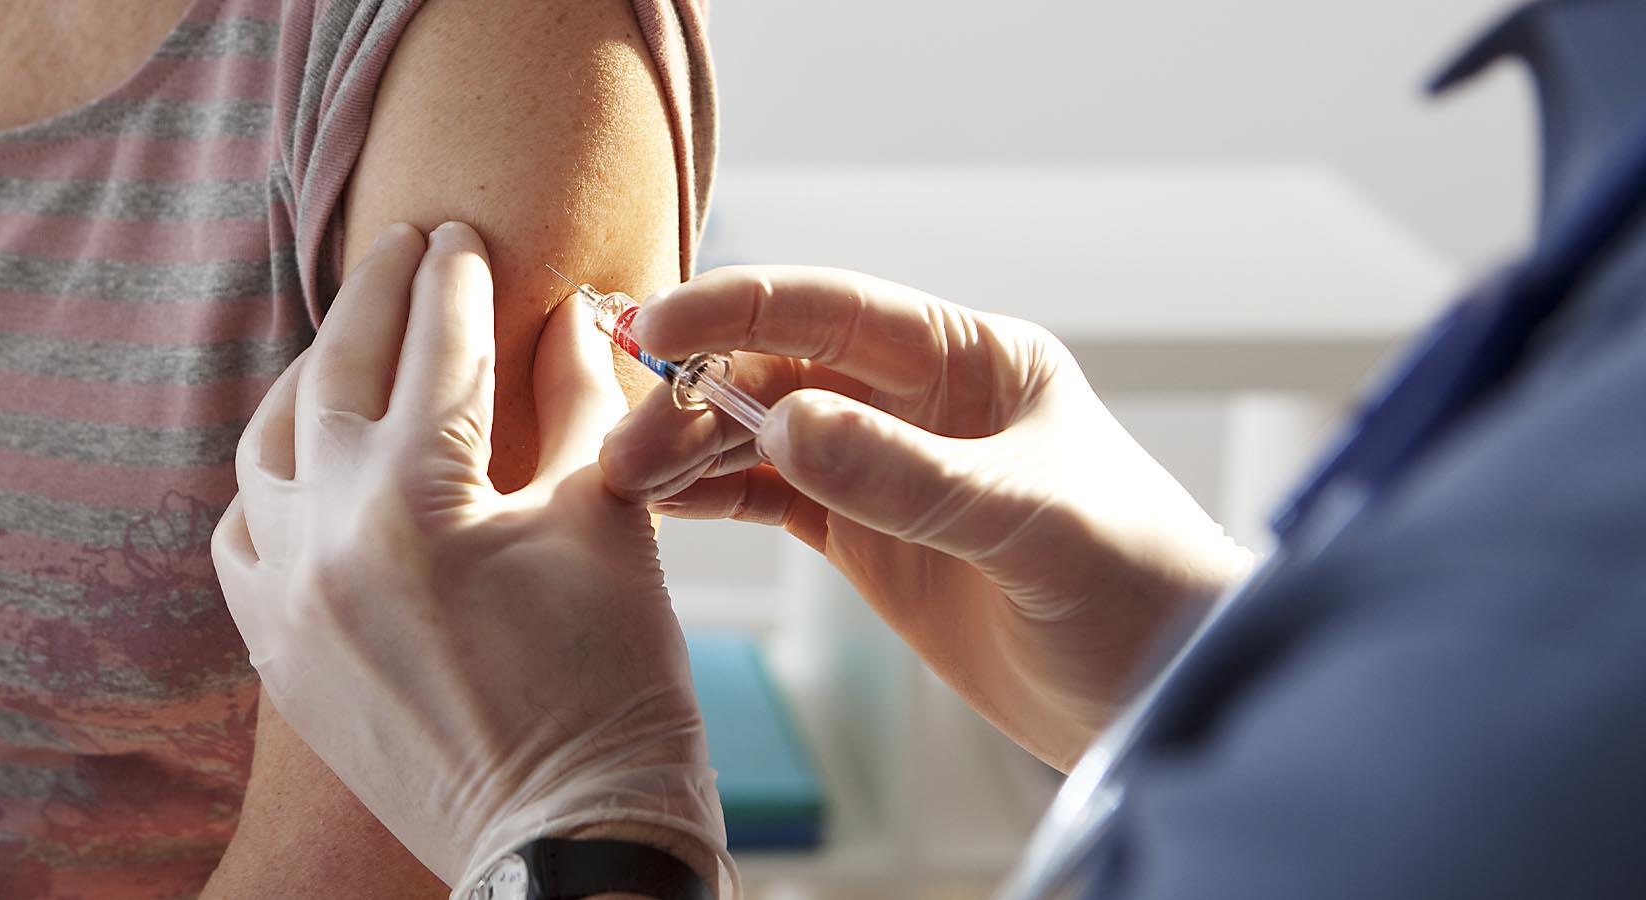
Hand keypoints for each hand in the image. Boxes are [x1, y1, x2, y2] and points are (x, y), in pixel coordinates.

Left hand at [214, 222, 734, 894]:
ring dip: (308, 382)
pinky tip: (306, 464)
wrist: (564, 844)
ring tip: (348, 345)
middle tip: (403, 247)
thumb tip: (566, 314)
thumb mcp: (607, 524)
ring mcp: (287, 599)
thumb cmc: (611, 690)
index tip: (461, 232)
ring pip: (267, 448)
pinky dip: (270, 486)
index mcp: (420, 496)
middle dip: (373, 296)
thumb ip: (576, 404)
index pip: (435, 345)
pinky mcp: (276, 653)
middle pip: (335, 372)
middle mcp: (328, 535)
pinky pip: (241, 538)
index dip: (454, 277)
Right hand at [599, 266, 1254, 767]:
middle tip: (625, 442)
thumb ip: (909, 476)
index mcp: (973, 359)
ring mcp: (889, 468)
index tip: (659, 326)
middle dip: (696, 395)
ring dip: (692, 449)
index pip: (836, 311)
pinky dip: (714, 496)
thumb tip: (785, 422)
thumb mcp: (1029, 524)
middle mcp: (923, 401)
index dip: (741, 309)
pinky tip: (661, 502)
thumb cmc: (1142, 589)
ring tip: (622, 479)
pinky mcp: (868, 537)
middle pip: (781, 371)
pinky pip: (771, 498)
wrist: (1172, 699)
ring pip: (762, 435)